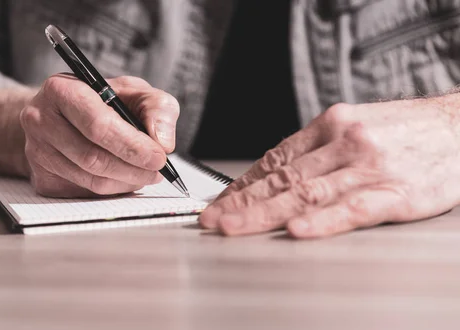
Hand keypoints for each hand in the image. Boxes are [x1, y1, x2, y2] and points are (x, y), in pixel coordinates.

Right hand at [20, 74, 178, 197]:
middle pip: (93, 158)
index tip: (159, 157)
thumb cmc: (100, 100)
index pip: (97, 125)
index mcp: (60, 91)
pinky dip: (112, 190)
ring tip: (146, 174)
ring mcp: (37, 153)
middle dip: (133, 169)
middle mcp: (40, 121)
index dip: (132, 145)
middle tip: (158, 171)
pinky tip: (123, 178)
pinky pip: (84, 193)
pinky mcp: (42, 179)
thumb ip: (156, 108)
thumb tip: (163, 142)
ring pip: (90, 180)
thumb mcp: (133, 91)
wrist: (61, 115)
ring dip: (126, 182)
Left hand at [198, 96, 459, 237]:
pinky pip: (353, 209)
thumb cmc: (404, 131)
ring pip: (307, 193)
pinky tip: (295, 231)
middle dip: (241, 201)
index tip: (219, 202)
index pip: (275, 158)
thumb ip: (317, 149)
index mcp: (331, 124)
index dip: (242, 184)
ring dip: (264, 214)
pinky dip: (322, 222)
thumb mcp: (356, 126)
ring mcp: (370, 167)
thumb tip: (274, 174)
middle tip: (211, 220)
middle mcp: (345, 142)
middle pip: (283, 177)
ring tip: (233, 227)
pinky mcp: (398, 193)